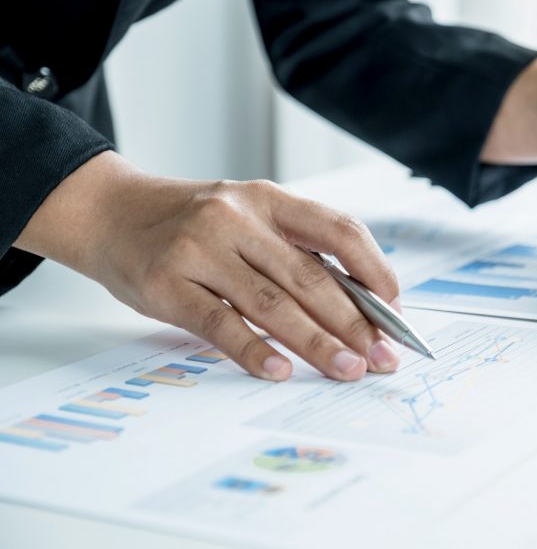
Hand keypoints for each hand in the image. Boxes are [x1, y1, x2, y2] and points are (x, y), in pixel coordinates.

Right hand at [14, 151, 400, 381]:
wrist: (109, 213)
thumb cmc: (190, 224)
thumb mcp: (246, 216)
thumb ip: (291, 251)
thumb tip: (355, 305)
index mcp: (268, 198)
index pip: (339, 229)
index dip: (374, 268)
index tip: (395, 308)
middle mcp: (237, 217)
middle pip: (310, 277)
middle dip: (354, 322)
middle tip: (381, 357)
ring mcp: (200, 250)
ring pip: (273, 303)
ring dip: (317, 343)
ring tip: (347, 370)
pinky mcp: (167, 285)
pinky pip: (221, 324)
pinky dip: (255, 350)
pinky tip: (280, 371)